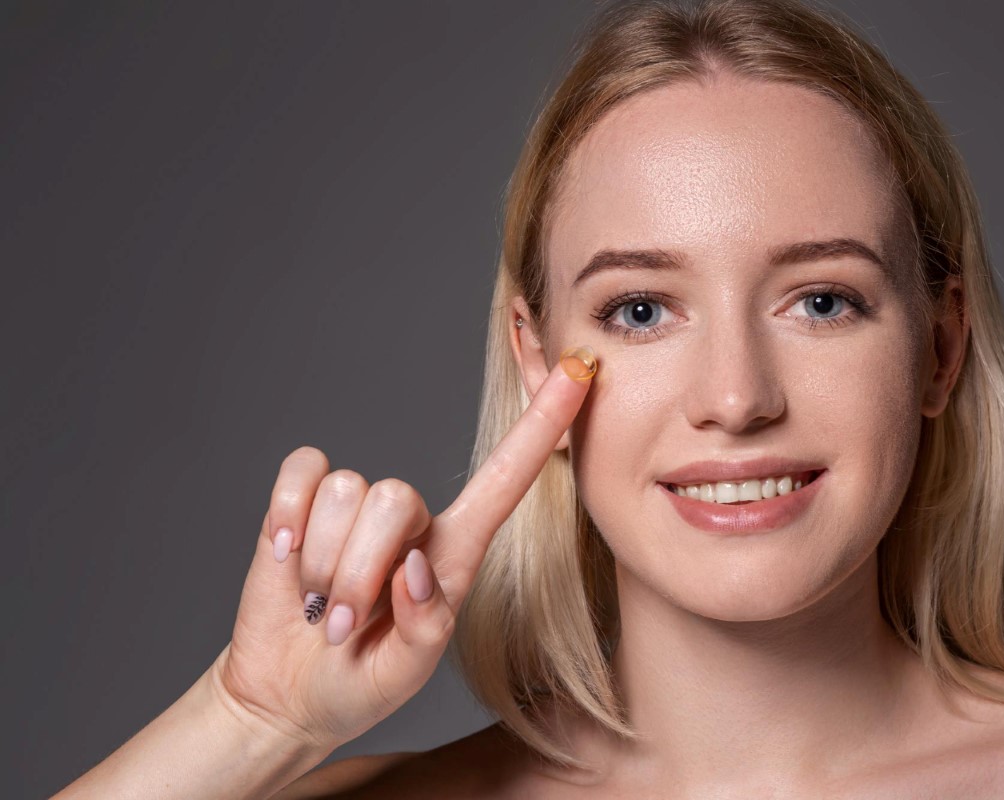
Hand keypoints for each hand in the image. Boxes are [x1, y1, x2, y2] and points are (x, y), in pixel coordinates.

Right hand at [209, 346, 596, 752]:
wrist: (286, 693)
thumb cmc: (359, 683)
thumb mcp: (403, 675)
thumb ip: (423, 630)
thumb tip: (416, 568)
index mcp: (456, 551)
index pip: (507, 477)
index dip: (544, 424)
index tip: (582, 370)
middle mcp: (411, 519)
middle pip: (395, 498)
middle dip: (358, 572)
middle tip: (346, 624)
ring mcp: (356, 508)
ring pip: (346, 492)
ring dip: (322, 565)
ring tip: (320, 607)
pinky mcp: (303, 501)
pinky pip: (303, 473)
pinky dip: (286, 517)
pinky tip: (286, 556)